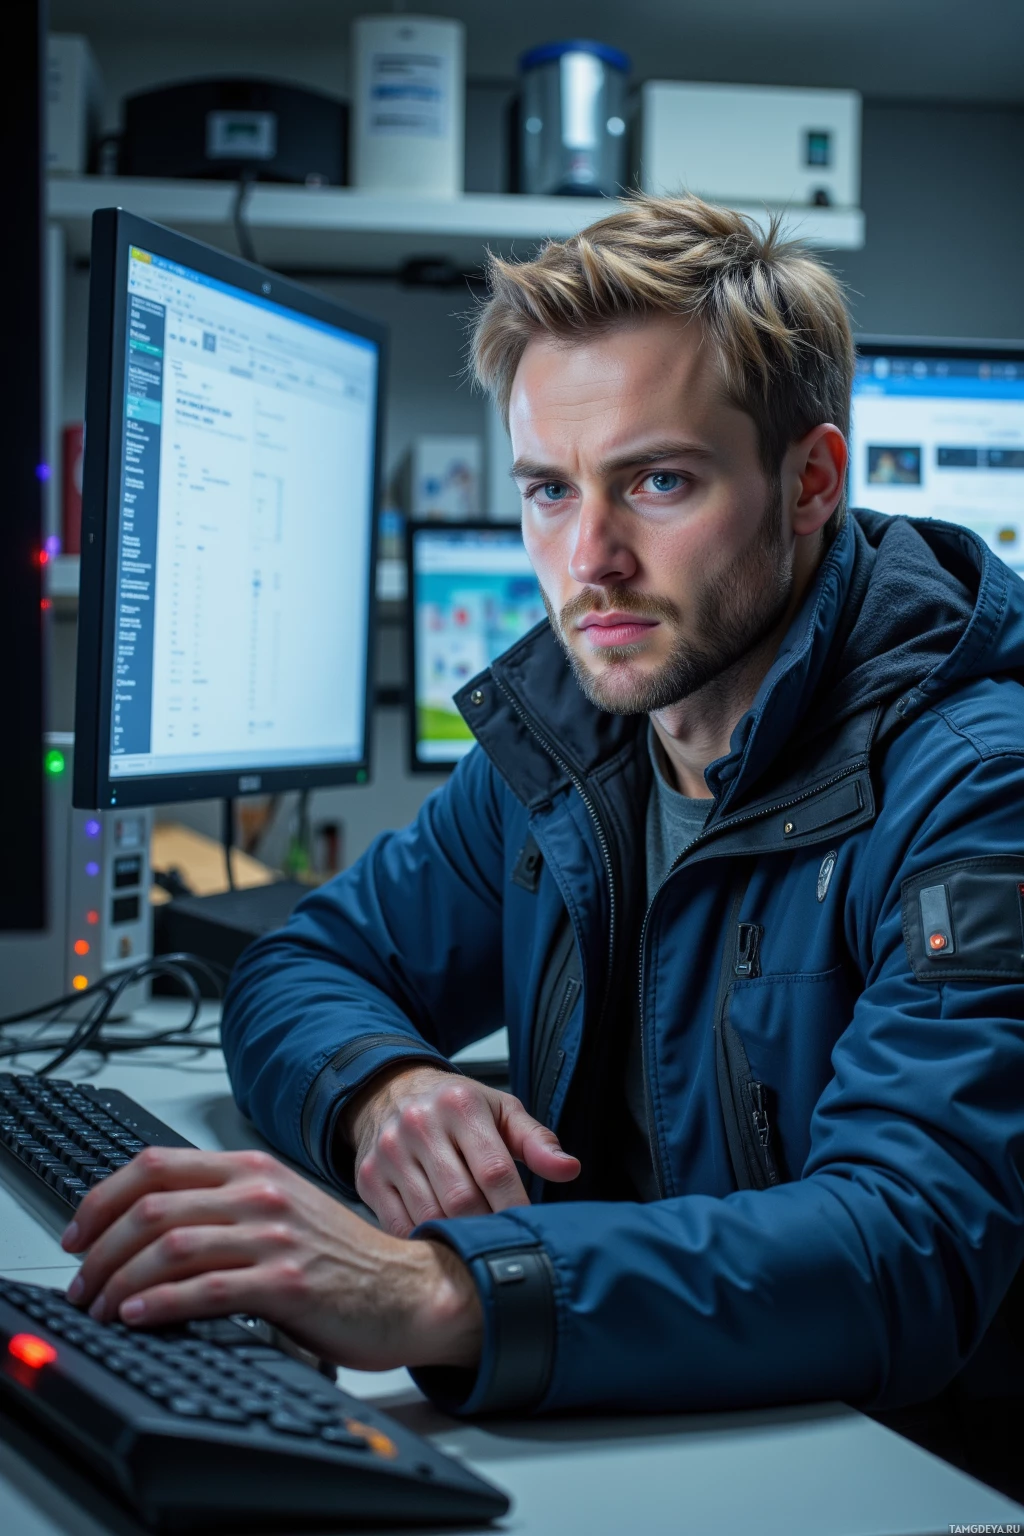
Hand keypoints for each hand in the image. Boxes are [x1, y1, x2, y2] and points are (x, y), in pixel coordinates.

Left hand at [60, 1146, 482, 1370]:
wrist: (411, 1287)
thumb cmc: (346, 1256)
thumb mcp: (282, 1207)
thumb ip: (226, 1203)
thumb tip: (151, 1220)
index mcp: (254, 1169)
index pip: (157, 1165)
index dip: (103, 1196)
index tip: (79, 1231)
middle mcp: (261, 1194)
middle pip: (153, 1207)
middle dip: (100, 1247)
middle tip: (82, 1281)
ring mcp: (275, 1237)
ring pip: (171, 1246)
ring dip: (119, 1279)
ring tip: (102, 1305)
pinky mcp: (287, 1285)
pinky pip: (206, 1289)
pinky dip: (160, 1303)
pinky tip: (140, 1314)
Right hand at [343, 1064, 580, 1236]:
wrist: (391, 1092)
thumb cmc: (455, 1107)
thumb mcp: (500, 1111)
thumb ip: (536, 1141)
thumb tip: (569, 1169)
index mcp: (459, 1105)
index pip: (495, 1170)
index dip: (516, 1206)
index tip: (529, 1227)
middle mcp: (419, 1125)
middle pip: (462, 1200)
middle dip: (488, 1227)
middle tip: (504, 1243)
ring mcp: (389, 1153)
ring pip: (430, 1217)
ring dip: (457, 1238)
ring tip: (476, 1246)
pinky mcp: (368, 1178)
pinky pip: (399, 1226)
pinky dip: (423, 1241)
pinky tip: (441, 1241)